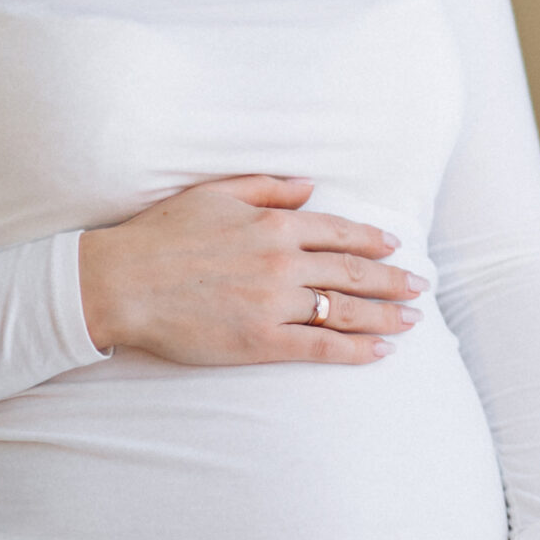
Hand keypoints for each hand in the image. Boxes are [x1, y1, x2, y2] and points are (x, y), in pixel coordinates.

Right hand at [76, 174, 425, 363]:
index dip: (373, 240)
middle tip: (420, 287)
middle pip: (353, 272)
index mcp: (274, 225)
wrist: (119, 282)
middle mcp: (283, 262)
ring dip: (385, 316)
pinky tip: (380, 352)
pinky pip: (320, 346)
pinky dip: (355, 350)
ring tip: (411, 320)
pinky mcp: (261, 341)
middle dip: (393, 280)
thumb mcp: (214, 194)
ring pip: (345, 310)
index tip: (395, 246)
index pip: (339, 232)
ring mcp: (274, 303)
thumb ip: (267, 189)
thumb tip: (310, 186)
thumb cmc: (160, 235)